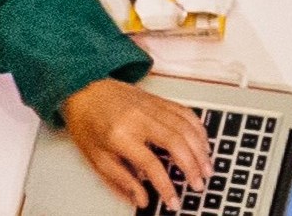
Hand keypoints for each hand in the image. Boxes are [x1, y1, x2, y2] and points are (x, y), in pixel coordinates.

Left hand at [60, 80, 210, 209]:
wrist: (85, 91)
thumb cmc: (89, 125)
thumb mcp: (98, 158)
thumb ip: (121, 179)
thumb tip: (140, 199)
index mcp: (120, 136)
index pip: (151, 164)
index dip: (165, 186)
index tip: (173, 201)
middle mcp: (139, 119)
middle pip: (176, 144)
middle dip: (192, 167)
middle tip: (198, 184)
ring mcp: (153, 108)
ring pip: (186, 129)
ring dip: (201, 151)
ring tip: (206, 168)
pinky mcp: (161, 101)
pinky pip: (187, 114)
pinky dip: (199, 130)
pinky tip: (203, 144)